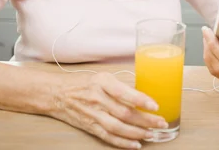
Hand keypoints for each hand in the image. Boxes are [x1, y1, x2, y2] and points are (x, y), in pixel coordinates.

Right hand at [49, 72, 167, 148]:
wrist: (57, 94)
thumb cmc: (84, 83)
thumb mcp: (103, 77)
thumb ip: (121, 86)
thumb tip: (144, 95)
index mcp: (102, 82)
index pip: (123, 92)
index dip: (140, 100)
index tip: (155, 105)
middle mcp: (98, 98)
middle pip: (124, 113)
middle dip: (145, 120)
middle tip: (161, 122)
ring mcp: (93, 114)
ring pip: (118, 127)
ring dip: (137, 133)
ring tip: (151, 134)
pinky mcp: (90, 126)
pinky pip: (108, 137)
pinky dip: (123, 142)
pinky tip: (136, 144)